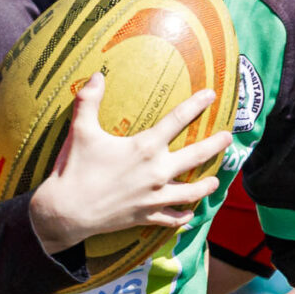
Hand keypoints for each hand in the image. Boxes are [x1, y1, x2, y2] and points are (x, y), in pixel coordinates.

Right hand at [29, 74, 231, 253]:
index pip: (178, 120)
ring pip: (192, 192)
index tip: (211, 95)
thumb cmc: (74, 168)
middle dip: (215, 145)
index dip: (196, 104)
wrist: (65, 212)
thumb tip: (96, 75)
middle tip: (228, 138)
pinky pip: (173, 218)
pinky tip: (190, 212)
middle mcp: (156, 172)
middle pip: (196, 156)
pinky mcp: (146, 217)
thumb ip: (88, 101)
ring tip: (215, 180)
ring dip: (207, 185)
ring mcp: (154, 198)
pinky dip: (184, 216)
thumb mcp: (80, 130)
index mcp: (145, 147)